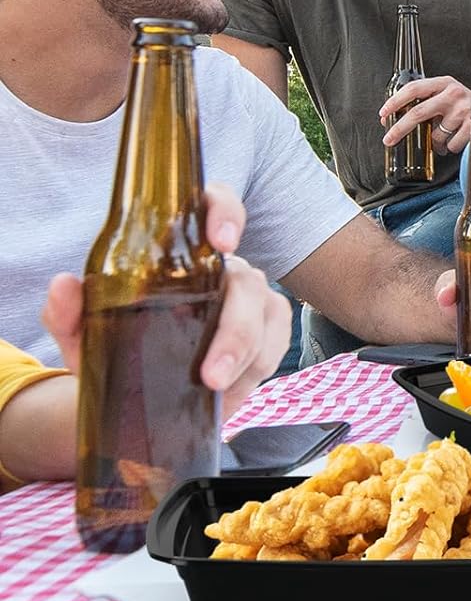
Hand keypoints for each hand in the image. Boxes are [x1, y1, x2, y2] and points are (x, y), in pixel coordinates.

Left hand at [41, 182, 292, 415]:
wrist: (129, 389)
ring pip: (268, 315)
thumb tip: (63, 285)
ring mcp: (249, 301)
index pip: (217, 205)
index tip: (223, 243)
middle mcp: (224, 269)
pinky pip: (277, 343)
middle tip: (211, 375)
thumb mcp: (84, 331)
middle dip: (236, 330)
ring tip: (219, 392)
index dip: (227, 212)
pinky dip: (258, 370)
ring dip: (248, 356)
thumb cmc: (114, 344)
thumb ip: (68, 310)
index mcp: (186, 249)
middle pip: (248, 282)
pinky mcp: (264, 334)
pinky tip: (233, 395)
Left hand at [381, 75, 470, 153]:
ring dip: (435, 141)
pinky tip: (456, 139)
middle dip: (399, 128)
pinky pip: (450, 145)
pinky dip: (449, 147)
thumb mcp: (446, 94)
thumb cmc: (464, 104)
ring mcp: (464, 110)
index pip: (414, 88)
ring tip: (444, 136)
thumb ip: (425, 101)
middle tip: (388, 139)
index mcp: (444, 83)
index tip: (383, 113)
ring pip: (435, 135)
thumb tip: (392, 118)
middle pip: (418, 112)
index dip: (396, 101)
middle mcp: (454, 94)